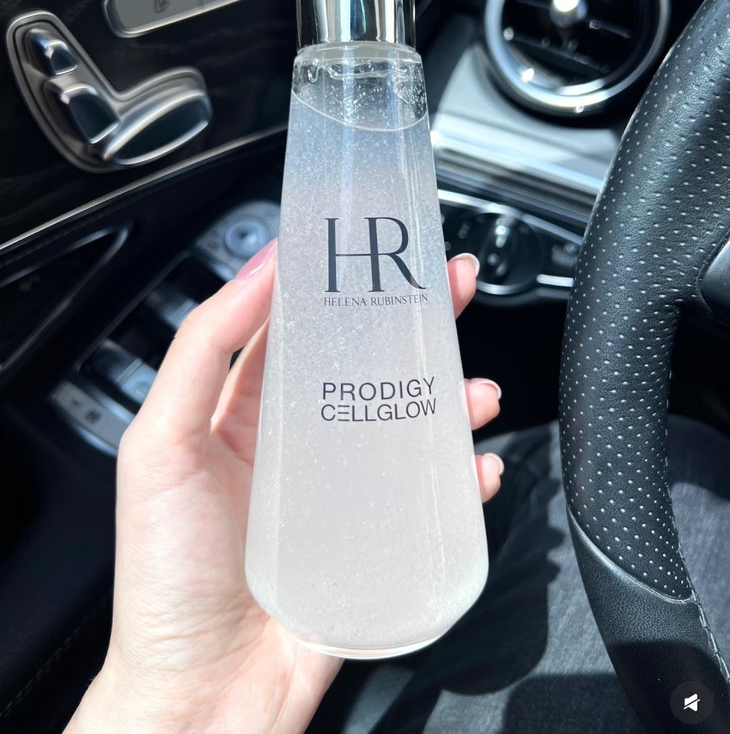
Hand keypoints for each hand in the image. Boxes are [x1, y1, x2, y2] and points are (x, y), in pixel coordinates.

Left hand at [67, 242, 502, 733]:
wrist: (204, 693)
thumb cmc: (168, 575)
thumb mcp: (160, 444)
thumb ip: (202, 350)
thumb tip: (257, 270)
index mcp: (248, 410)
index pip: (303, 326)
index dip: (341, 280)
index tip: (376, 244)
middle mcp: (303, 440)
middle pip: (371, 362)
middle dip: (416, 320)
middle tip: (452, 284)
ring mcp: (345, 489)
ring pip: (413, 421)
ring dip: (453, 394)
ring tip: (474, 389)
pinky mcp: (379, 537)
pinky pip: (435, 494)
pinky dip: (465, 474)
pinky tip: (478, 466)